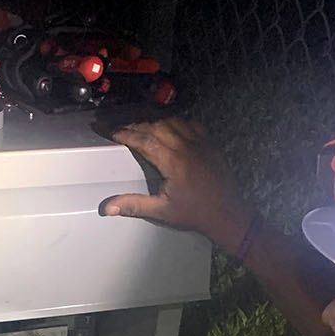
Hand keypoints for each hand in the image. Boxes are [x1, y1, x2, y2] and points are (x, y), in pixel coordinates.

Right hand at [101, 118, 251, 250]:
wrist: (226, 213)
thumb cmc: (194, 213)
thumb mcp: (162, 211)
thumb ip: (134, 205)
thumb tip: (108, 207)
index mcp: (173, 162)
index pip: (144, 140)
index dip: (125, 134)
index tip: (111, 132)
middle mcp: (186, 147)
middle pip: (156, 126)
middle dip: (136, 126)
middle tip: (121, 129)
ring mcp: (200, 143)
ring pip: (172, 122)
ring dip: (154, 123)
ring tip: (141, 128)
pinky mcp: (209, 144)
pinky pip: (190, 125)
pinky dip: (175, 123)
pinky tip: (168, 128)